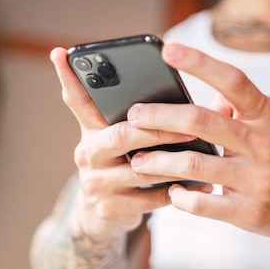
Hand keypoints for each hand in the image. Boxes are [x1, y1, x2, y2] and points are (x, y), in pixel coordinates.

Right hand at [50, 48, 208, 239]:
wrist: (104, 215)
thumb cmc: (126, 163)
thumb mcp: (124, 138)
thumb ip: (143, 114)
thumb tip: (189, 91)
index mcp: (91, 129)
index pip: (77, 99)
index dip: (68, 77)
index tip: (61, 53)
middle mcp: (88, 153)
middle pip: (121, 134)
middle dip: (158, 129)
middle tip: (190, 125)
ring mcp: (96, 183)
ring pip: (140, 169)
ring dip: (177, 162)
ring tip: (208, 154)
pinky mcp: (109, 209)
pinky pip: (150, 198)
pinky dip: (180, 191)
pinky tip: (204, 185)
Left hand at [127, 43, 269, 237]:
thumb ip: (238, 106)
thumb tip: (201, 90)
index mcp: (268, 115)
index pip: (233, 81)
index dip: (200, 63)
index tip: (169, 50)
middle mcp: (265, 143)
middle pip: (201, 122)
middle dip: (159, 117)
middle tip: (133, 116)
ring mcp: (260, 180)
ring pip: (195, 165)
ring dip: (158, 161)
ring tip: (138, 159)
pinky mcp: (251, 212)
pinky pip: (203, 203)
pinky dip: (179, 196)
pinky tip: (171, 190)